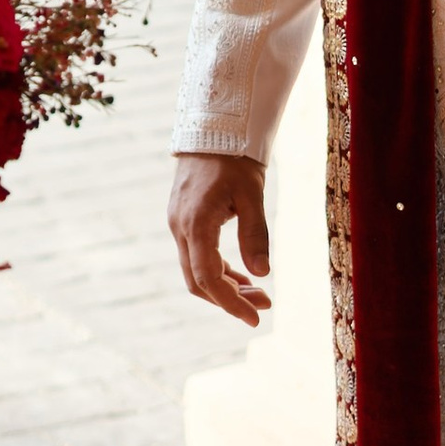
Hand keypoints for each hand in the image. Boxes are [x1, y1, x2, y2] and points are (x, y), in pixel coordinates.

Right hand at [169, 152, 271, 327]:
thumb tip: (262, 274)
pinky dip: (218, 269)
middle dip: (231, 298)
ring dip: (226, 286)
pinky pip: (196, 255)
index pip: (208, 279)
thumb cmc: (234, 158)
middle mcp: (180, 228)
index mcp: (195, 224)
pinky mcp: (183, 219)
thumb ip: (255, 235)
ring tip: (260, 292)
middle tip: (266, 304)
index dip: (230, 303)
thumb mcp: (252, 195)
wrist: (212, 128)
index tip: (255, 318)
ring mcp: (178, 224)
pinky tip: (242, 274)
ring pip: (196, 270)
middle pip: (198, 281)